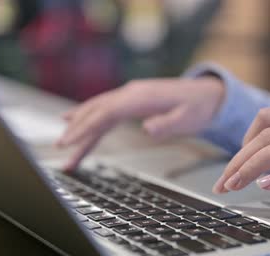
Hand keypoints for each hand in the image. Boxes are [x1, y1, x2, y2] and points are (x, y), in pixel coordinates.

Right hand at [56, 77, 224, 169]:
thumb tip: (148, 128)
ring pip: (98, 112)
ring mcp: (129, 96)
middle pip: (96, 111)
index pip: (106, 113)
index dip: (85, 127)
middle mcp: (130, 93)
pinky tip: (74, 123)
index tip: (70, 141)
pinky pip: (105, 112)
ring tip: (62, 143)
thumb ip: (167, 124)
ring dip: (79, 127)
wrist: (208, 94)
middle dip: (77, 129)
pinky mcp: (131, 102)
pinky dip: (89, 120)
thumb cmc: (199, 107)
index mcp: (140, 97)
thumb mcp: (189, 119)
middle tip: (60, 147)